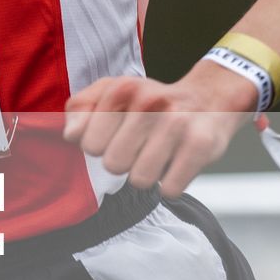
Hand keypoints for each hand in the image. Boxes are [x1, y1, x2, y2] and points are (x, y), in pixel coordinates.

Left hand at [62, 65, 255, 197]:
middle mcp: (149, 102)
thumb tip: (71, 136)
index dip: (100, 146)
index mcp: (122, 89)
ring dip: (147, 175)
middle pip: (113, 165)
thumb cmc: (149, 102)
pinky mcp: (201, 146)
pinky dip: (171, 184)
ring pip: (140, 181)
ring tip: (157, 155)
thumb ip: (81, 110)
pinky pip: (170, 190)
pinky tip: (176, 163)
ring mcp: (177, 124)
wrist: (208, 98)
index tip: (114, 135)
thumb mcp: (111, 92)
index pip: (89, 144)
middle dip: (123, 162)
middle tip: (139, 147)